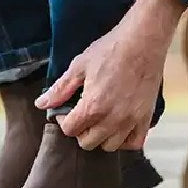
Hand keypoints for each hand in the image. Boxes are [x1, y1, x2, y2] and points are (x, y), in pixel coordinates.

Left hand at [35, 0, 186, 151]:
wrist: (143, 41)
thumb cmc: (110, 49)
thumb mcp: (80, 65)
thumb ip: (60, 88)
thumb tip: (41, 104)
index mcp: (93, 106)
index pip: (70, 130)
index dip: (63, 120)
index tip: (66, 109)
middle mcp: (112, 119)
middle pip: (88, 143)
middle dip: (80, 130)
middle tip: (82, 114)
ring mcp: (131, 120)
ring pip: (110, 146)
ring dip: (101, 136)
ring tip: (99, 120)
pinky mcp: (146, 118)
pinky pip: (135, 143)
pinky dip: (125, 140)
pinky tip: (118, 127)